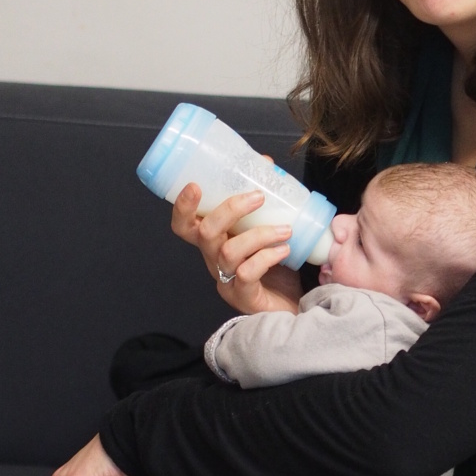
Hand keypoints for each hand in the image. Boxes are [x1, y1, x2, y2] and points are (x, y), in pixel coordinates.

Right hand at [170, 182, 302, 316]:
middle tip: (258, 196)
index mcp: (213, 244)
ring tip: (285, 229)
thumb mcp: (266, 231)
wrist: (292, 310)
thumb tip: (265, 165)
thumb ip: (262, 203)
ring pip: (228, 252)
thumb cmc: (276, 270)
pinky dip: (267, 257)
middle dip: (229, 209)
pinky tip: (284, 250)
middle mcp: (213, 261)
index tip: (196, 184)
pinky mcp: (243, 297)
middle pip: (204, 233)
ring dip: (259, 234)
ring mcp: (226, 281)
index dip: (183, 207)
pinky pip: (247, 273)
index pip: (184, 226)